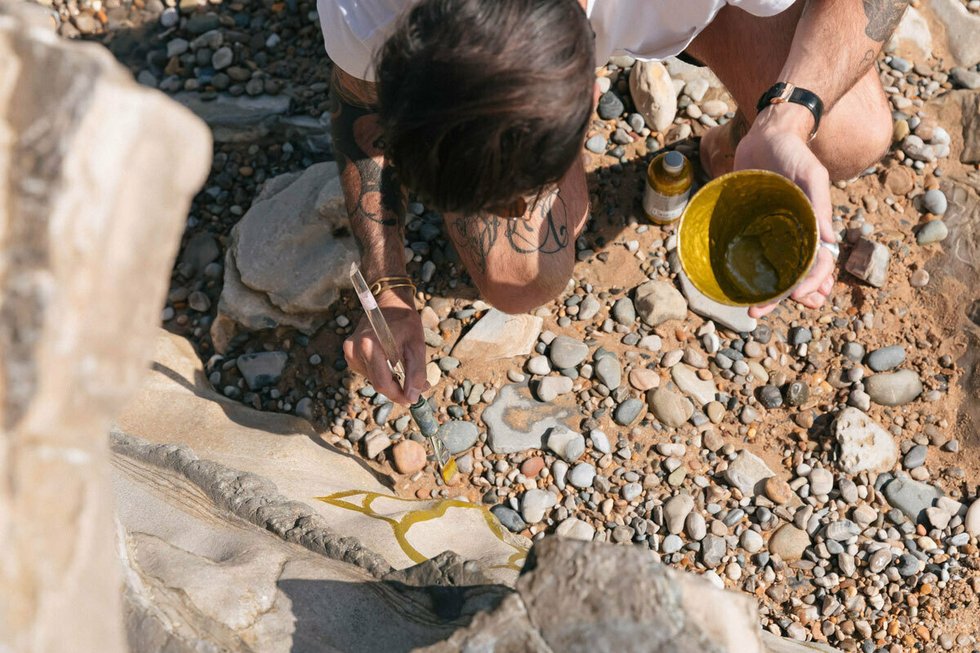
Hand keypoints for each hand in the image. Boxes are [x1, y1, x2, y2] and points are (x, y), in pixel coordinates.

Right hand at [343, 288, 428, 404]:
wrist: (389, 301)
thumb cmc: (405, 320)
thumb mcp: (417, 345)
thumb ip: (416, 373)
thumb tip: (412, 397)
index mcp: (370, 345)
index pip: (382, 383)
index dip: (398, 395)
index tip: (412, 400)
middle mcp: (355, 349)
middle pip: (377, 383)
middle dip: (397, 388)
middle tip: (416, 386)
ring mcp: (350, 351)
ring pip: (373, 379)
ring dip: (390, 380)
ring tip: (404, 366)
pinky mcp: (349, 353)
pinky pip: (368, 371)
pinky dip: (381, 372)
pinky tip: (390, 360)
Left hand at [733, 104, 836, 317]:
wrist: (765, 133)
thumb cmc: (793, 152)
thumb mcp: (811, 174)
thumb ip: (820, 204)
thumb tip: (829, 242)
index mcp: (814, 226)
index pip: (819, 265)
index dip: (812, 284)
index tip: (799, 296)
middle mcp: (794, 234)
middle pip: (795, 275)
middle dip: (784, 298)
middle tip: (758, 313)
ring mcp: (772, 232)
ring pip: (774, 271)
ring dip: (767, 294)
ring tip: (751, 311)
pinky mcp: (749, 225)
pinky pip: (752, 255)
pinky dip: (750, 275)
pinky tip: (738, 290)